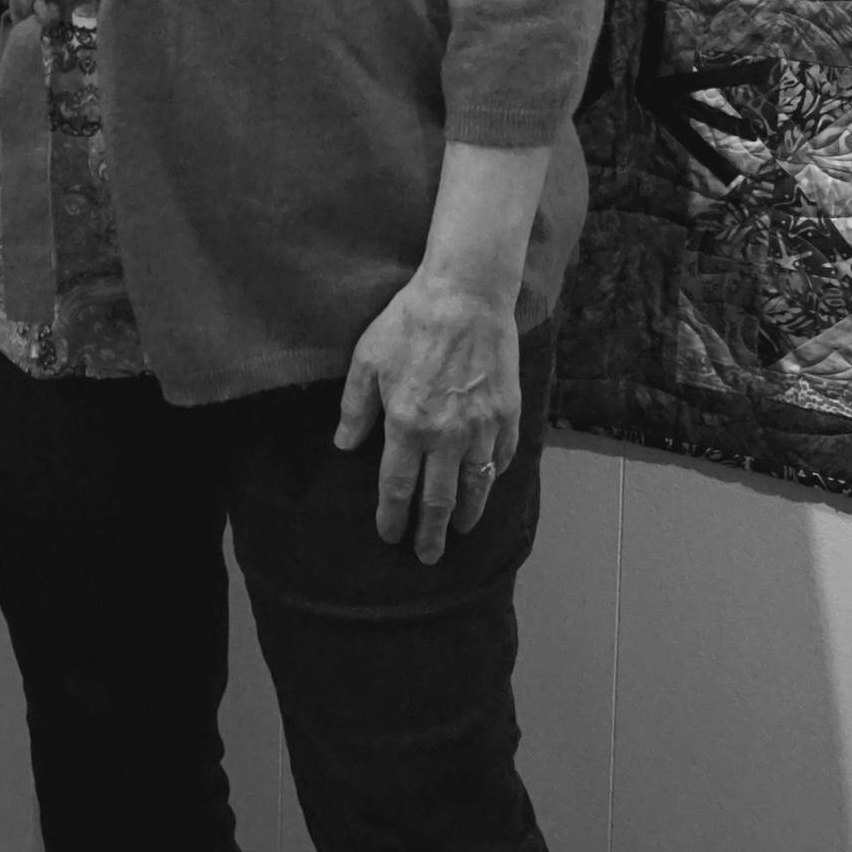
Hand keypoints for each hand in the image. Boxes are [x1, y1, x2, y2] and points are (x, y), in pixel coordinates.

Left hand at [334, 272, 520, 563]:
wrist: (465, 294)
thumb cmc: (409, 322)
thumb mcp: (367, 359)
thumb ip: (355, 407)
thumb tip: (344, 444)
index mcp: (406, 425)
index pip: (397, 487)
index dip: (392, 517)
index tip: (390, 536)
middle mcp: (445, 436)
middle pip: (437, 500)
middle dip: (430, 534)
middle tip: (428, 556)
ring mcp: (481, 427)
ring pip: (474, 486)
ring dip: (466, 514)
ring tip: (459, 530)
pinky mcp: (507, 413)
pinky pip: (500, 456)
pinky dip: (493, 475)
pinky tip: (486, 482)